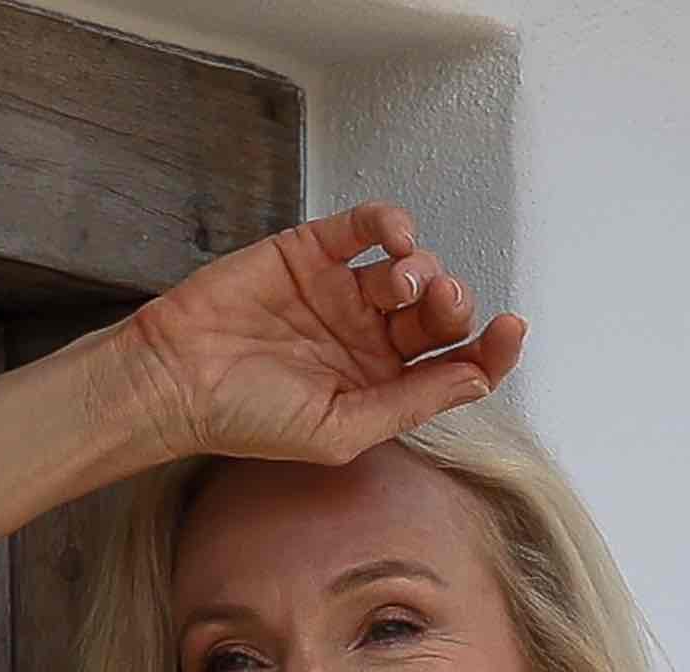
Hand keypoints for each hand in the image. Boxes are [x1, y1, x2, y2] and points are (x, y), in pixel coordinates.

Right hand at [115, 198, 525, 467]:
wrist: (179, 379)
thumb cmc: (249, 420)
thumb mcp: (340, 431)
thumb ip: (410, 403)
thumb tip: (478, 379)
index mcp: (381, 390)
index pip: (453, 367)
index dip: (490, 349)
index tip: (510, 328)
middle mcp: (368, 342)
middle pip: (438, 315)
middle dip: (453, 304)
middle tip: (441, 303)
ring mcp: (342, 293)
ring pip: (410, 268)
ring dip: (423, 267)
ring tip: (401, 280)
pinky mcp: (313, 251)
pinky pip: (365, 226)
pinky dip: (389, 223)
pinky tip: (392, 237)